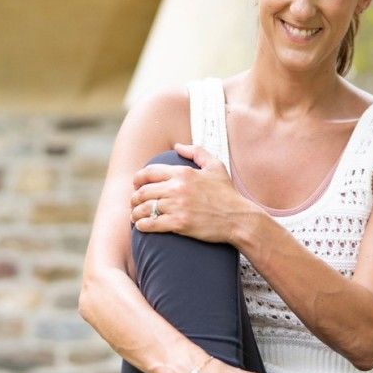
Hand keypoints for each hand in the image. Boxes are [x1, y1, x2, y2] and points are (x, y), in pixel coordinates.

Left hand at [130, 143, 252, 242]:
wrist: (239, 219)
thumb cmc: (227, 194)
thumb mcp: (216, 166)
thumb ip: (197, 152)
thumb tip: (178, 146)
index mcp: (183, 173)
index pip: (149, 172)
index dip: (138, 179)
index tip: (136, 185)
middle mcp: (178, 187)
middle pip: (143, 191)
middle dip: (134, 198)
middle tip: (134, 203)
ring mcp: (177, 206)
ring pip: (145, 207)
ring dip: (135, 212)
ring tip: (135, 216)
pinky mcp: (179, 223)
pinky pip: (152, 223)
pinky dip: (142, 225)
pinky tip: (141, 226)